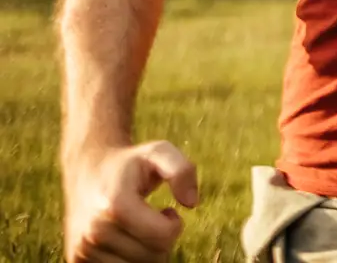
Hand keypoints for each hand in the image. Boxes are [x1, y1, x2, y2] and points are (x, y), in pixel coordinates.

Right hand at [63, 141, 198, 262]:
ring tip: (137, 228)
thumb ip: (182, 170)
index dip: (174, 225)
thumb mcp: (160, 152)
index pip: (163, 236)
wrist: (87, 171)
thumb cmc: (130, 164)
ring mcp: (82, 249)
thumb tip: (191, 203)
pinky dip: (129, 260)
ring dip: (145, 251)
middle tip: (151, 220)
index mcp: (115, 206)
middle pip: (153, 257)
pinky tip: (125, 240)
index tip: (167, 211)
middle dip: (161, 240)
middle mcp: (94, 231)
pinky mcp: (77, 261)